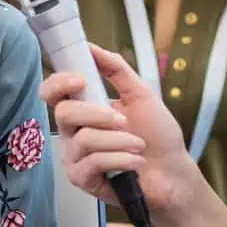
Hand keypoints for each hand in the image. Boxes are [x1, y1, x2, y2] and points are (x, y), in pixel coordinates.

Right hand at [38, 44, 205, 213]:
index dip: (59, 83)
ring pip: (83, 139)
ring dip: (119, 141)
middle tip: (124, 121)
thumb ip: (116, 70)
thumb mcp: (141, 95)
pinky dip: (120, 159)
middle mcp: (73, 132)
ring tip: (138, 146)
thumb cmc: (157, 135)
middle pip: (64, 114)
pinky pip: (92, 163)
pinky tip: (136, 163)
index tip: (82, 80)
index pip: (53, 93)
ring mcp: (75, 156)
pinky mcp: (81, 179)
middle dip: (97, 114)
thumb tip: (92, 47)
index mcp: (83, 109)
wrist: (173, 172)